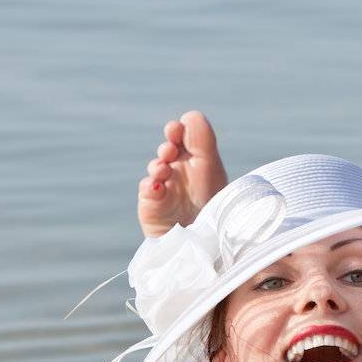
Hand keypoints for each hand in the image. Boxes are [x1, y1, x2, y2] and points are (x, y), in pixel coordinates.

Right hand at [137, 110, 228, 237]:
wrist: (206, 246)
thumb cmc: (213, 207)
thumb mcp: (212, 170)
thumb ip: (203, 141)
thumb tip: (190, 115)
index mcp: (198, 162)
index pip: (185, 137)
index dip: (180, 130)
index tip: (178, 129)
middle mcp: (181, 172)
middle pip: (168, 149)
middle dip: (169, 144)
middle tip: (172, 149)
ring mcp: (165, 188)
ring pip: (156, 167)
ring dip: (159, 164)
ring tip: (165, 168)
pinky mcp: (152, 206)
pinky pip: (147, 190)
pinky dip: (151, 185)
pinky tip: (158, 185)